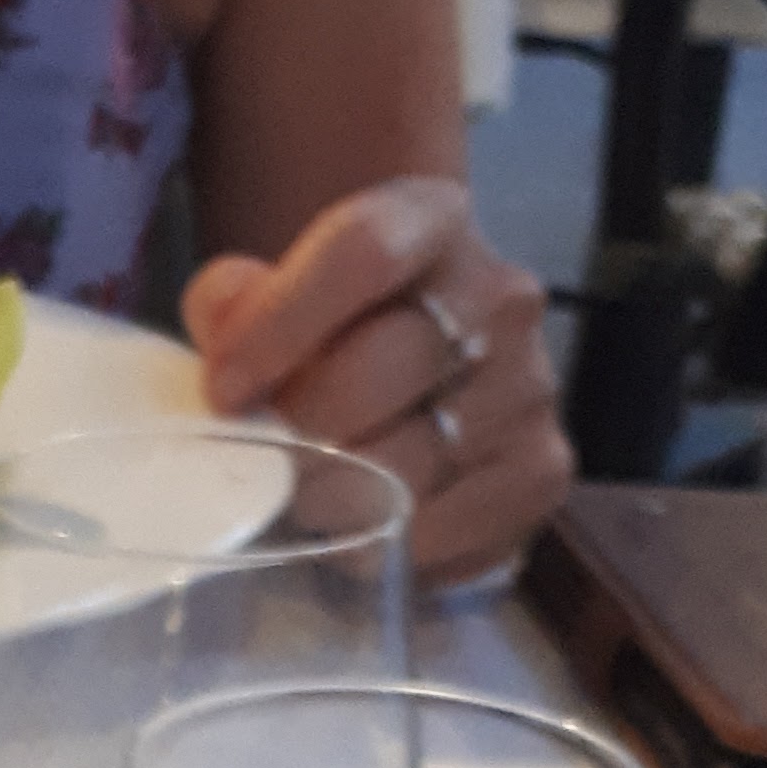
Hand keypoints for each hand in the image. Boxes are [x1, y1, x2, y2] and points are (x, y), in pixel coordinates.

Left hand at [183, 178, 568, 587]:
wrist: (421, 384)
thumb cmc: (335, 336)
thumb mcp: (276, 295)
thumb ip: (233, 304)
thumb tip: (226, 342)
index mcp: (434, 221)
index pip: (363, 252)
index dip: (279, 325)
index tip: (223, 390)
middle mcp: (503, 295)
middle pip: (380, 369)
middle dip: (300, 432)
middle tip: (264, 463)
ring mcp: (531, 386)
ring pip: (406, 463)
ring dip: (333, 499)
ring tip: (311, 497)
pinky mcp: (543, 472)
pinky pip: (440, 528)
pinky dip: (381, 545)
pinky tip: (361, 530)